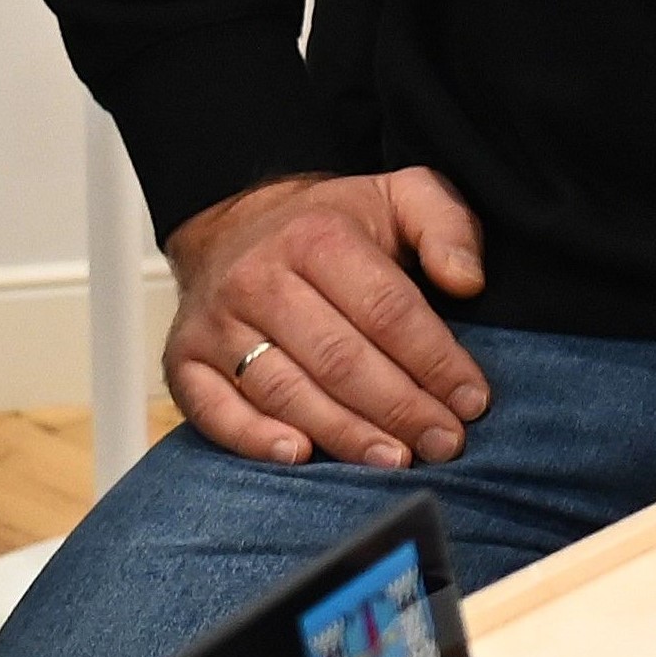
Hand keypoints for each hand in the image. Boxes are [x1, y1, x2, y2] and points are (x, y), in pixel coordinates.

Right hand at [163, 170, 491, 466]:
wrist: (235, 226)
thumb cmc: (332, 224)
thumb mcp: (402, 196)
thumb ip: (447, 227)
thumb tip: (467, 281)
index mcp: (316, 237)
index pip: (387, 310)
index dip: (435, 361)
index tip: (473, 400)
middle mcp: (257, 280)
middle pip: (338, 358)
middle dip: (399, 408)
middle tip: (444, 443)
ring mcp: (214, 325)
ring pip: (285, 391)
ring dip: (344, 433)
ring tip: (395, 460)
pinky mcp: (183, 362)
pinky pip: (215, 410)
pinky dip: (255, 439)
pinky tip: (301, 457)